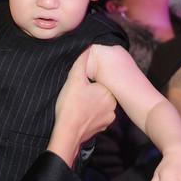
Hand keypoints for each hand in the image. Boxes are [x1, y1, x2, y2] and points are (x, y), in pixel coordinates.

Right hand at [48, 50, 115, 165]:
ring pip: (100, 105)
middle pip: (101, 92)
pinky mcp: (102, 128)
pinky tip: (81, 114)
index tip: (81, 84)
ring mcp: (108, 118)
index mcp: (108, 91)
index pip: (101, 80)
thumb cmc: (71, 105)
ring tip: (78, 104)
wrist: (67, 133)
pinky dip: (91, 115)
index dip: (90, 81)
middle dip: (91, 92)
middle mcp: (113, 105)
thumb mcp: (74, 80)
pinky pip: (98, 116)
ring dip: (92, 103)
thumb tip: (87, 48)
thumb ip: (81, 62)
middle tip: (77, 94)